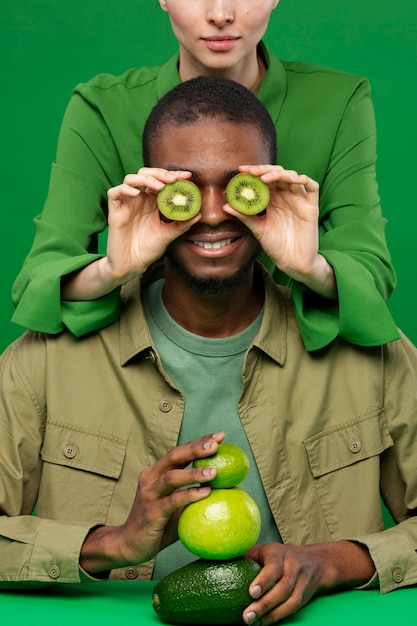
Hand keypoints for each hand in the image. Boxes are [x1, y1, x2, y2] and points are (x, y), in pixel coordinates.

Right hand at [79, 431, 224, 574]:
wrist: (131, 545)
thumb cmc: (159, 523)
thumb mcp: (176, 504)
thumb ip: (191, 493)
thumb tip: (224, 487)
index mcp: (157, 472)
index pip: (180, 452)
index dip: (198, 442)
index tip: (219, 435)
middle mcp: (150, 478)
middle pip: (174, 456)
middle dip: (196, 448)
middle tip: (216, 444)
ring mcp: (148, 494)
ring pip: (172, 476)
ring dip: (194, 472)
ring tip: (215, 471)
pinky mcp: (151, 512)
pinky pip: (173, 500)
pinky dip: (190, 494)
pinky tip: (206, 492)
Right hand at [105, 168, 200, 281]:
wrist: (132, 265)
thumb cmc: (148, 249)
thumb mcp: (168, 235)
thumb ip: (181, 224)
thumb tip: (198, 214)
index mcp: (152, 202)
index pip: (161, 181)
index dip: (173, 175)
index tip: (187, 176)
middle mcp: (139, 199)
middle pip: (145, 174)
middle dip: (160, 173)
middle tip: (173, 179)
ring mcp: (126, 204)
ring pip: (130, 179)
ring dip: (145, 179)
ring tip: (159, 186)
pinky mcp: (115, 211)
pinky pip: (114, 193)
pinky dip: (124, 189)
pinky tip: (136, 194)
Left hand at [224, 165, 335, 299]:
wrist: (292, 262)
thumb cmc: (276, 246)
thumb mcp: (257, 229)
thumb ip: (244, 216)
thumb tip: (226, 206)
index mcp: (273, 200)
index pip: (264, 179)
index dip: (254, 173)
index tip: (240, 171)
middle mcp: (286, 196)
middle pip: (277, 174)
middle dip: (263, 170)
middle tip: (250, 171)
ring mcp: (299, 200)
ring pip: (292, 177)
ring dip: (278, 174)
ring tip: (265, 178)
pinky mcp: (311, 206)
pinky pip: (312, 187)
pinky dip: (303, 179)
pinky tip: (292, 180)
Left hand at [243, 541, 374, 623]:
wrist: (315, 562)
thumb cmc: (281, 556)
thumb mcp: (265, 549)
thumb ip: (248, 554)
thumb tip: (223, 556)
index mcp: (279, 554)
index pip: (273, 567)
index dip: (263, 580)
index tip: (251, 592)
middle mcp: (293, 567)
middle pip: (282, 588)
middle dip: (264, 604)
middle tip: (246, 616)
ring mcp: (301, 582)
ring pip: (289, 600)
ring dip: (270, 614)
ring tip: (252, 621)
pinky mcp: (304, 596)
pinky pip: (292, 608)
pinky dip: (277, 616)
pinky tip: (263, 622)